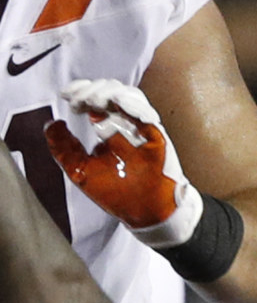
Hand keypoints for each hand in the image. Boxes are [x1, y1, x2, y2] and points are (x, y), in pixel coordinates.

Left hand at [46, 78, 200, 242]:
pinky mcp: (157, 136)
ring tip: (95, 102)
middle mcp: (125, 124)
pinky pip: (147, 112)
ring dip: (110, 93)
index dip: (80, 91)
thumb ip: (64, 147)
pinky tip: (117, 103)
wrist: (144, 212)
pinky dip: (133, 103)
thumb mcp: (80, 170)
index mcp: (107, 128)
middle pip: (110, 90)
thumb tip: (52, 122)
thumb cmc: (116, 193)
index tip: (66, 96)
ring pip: (129, 94)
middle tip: (79, 102)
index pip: (95, 98)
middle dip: (91, 91)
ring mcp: (142, 129)